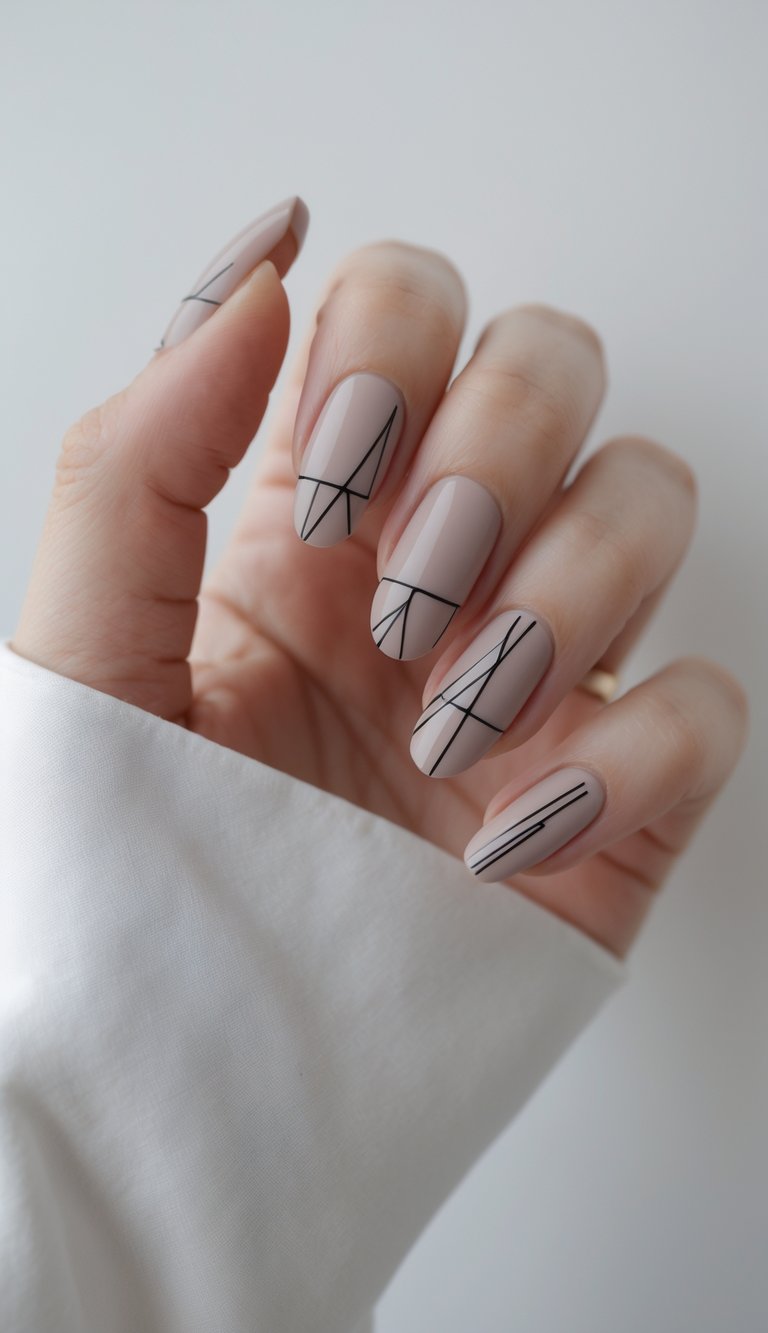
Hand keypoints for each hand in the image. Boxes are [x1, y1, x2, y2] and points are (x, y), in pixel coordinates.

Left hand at [13, 196, 747, 955]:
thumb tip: (260, 278)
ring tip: (448, 718)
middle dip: (496, 452)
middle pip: (554, 367)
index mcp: (307, 519)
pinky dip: (632, 751)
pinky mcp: (610, 797)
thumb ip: (140, 456)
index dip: (397, 349)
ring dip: (565, 591)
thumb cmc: (116, 883)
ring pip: (649, 503)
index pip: (409, 310)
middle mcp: (433, 568)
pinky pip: (704, 705)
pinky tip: (510, 832)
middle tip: (404, 592)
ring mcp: (534, 675)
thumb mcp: (80, 654)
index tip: (334, 478)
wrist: (180, 1096)